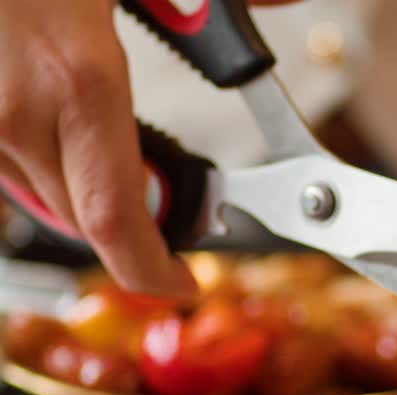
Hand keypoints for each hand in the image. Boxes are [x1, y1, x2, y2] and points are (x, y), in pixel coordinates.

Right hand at [0, 0, 295, 297]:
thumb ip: (203, 4)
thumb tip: (288, 1)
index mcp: (79, 78)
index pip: (116, 220)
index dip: (150, 270)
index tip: (178, 284)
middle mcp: (16, 109)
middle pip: (79, 211)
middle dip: (128, 214)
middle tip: (165, 195)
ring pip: (30, 185)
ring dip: (71, 178)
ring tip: (95, 131)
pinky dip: (28, 148)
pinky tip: (41, 108)